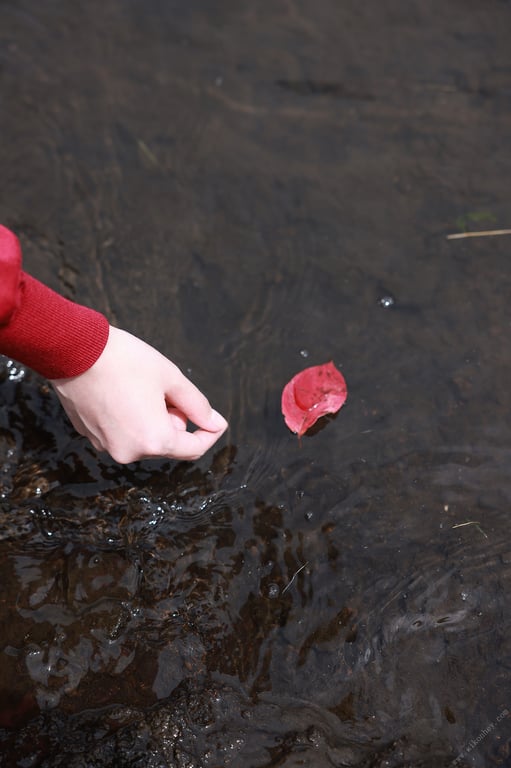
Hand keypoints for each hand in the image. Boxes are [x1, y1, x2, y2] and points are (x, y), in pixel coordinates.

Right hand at [51, 326, 227, 463]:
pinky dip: (131, 420)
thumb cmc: (125, 360)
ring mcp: (107, 446)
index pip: (194, 449)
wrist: (75, 350)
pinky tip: (123, 393)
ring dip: (153, 420)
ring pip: (144, 439)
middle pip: (168, 444)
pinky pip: (122, 434)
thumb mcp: (171, 378)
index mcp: (154, 440)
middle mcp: (129, 452)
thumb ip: (197, 405)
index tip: (216, 419)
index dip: (209, 433)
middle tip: (169, 391)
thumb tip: (215, 424)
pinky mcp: (91, 436)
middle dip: (176, 421)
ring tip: (142, 389)